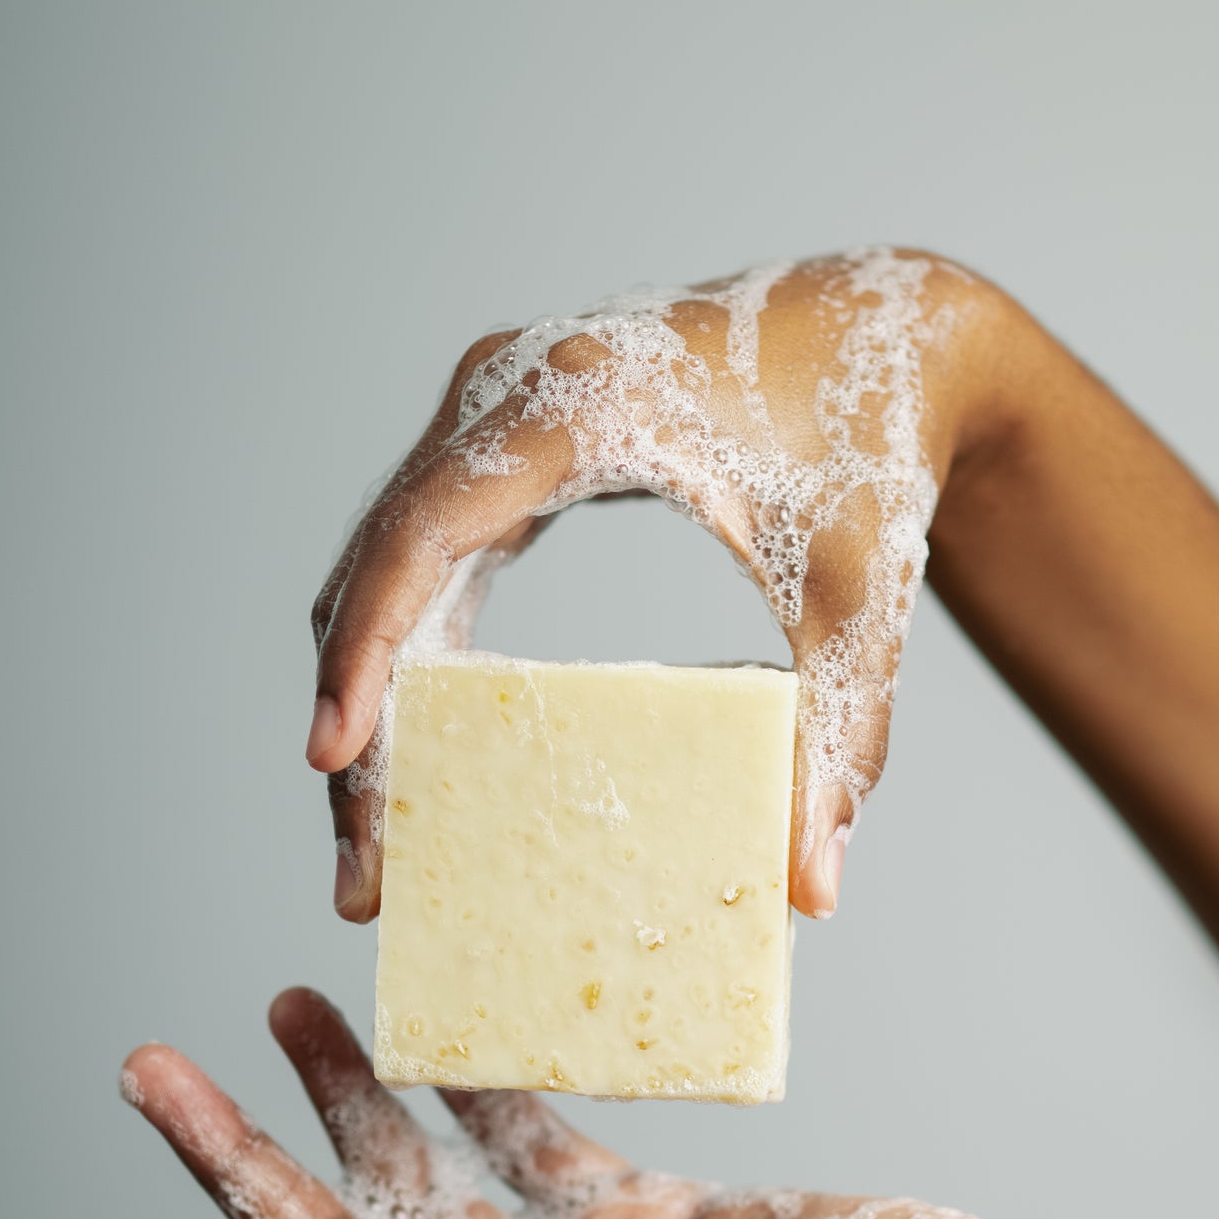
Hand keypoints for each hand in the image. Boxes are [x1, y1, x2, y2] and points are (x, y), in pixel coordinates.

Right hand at [306, 250, 1000, 922]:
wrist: (886, 330)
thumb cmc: (869, 438)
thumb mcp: (860, 594)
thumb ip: (835, 732)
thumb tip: (815, 889)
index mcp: (579, 405)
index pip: (427, 531)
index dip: (370, 647)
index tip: (333, 756)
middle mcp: (511, 390)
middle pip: (384, 566)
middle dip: (359, 721)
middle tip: (361, 874)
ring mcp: (497, 413)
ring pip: (387, 568)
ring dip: (368, 700)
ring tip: (373, 847)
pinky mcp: (508, 449)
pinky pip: (424, 558)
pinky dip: (405, 655)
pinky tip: (410, 761)